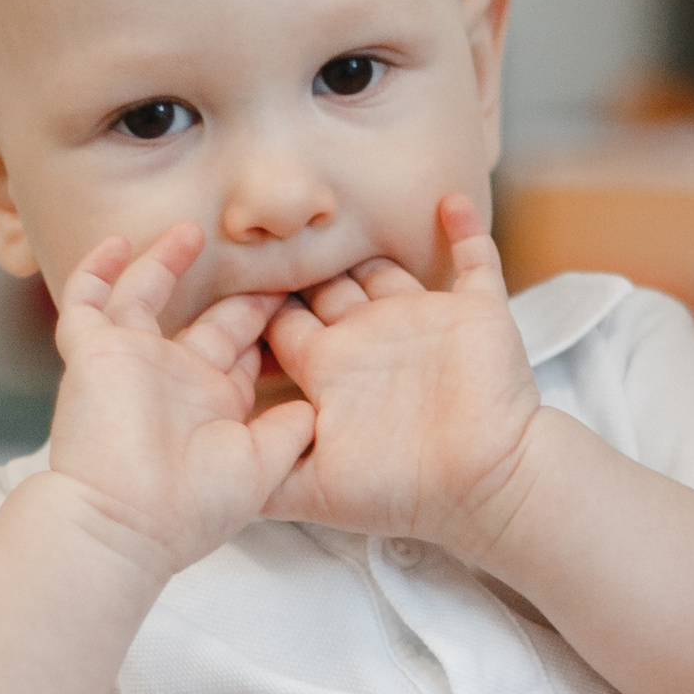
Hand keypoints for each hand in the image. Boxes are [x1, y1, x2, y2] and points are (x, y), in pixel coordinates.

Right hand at [46, 224, 307, 575]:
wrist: (126, 522)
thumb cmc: (194, 507)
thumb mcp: (261, 467)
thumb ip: (291, 432)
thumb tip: (317, 406)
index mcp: (217, 406)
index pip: (248, 354)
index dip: (272, 324)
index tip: (303, 291)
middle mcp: (177, 381)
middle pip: (209, 322)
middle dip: (238, 293)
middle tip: (268, 259)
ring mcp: (133, 364)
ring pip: (147, 299)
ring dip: (166, 264)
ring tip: (192, 231)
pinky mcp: (93, 354)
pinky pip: (86, 302)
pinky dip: (96, 272)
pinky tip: (115, 243)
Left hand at [261, 196, 544, 557]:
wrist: (488, 488)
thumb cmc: (405, 492)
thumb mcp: (316, 492)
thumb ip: (264, 479)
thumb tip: (206, 479)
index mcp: (334, 373)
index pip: (283, 326)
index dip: (257, 305)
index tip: (231, 274)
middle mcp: (372, 341)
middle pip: (327, 287)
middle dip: (302, 263)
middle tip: (276, 228)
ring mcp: (425, 325)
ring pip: (386, 268)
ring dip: (367, 242)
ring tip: (341, 206)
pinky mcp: (476, 314)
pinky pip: (473, 261)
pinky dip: (465, 230)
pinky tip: (447, 201)